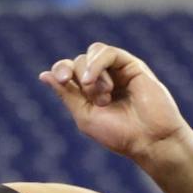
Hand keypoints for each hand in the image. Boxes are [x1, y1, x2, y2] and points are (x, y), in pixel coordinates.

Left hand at [39, 43, 187, 161]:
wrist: (149, 139)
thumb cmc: (118, 133)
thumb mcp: (84, 115)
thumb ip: (66, 94)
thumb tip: (43, 75)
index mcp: (88, 92)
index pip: (67, 70)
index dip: (60, 70)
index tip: (60, 80)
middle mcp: (102, 78)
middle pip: (78, 60)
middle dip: (77, 76)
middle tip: (92, 98)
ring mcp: (117, 70)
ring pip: (93, 52)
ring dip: (90, 71)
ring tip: (103, 97)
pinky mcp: (132, 65)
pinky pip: (109, 53)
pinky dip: (98, 64)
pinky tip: (96, 79)